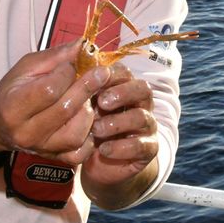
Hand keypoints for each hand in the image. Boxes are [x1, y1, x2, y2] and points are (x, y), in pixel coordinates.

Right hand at [0, 42, 110, 165]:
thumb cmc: (13, 90)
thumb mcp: (27, 67)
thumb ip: (55, 56)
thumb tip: (83, 44)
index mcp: (13, 106)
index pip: (49, 89)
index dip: (67, 73)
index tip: (74, 63)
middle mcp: (25, 132)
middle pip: (66, 110)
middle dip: (88, 87)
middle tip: (102, 72)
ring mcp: (41, 148)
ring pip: (76, 133)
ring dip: (88, 112)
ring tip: (88, 98)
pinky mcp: (55, 158)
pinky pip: (81, 152)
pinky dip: (91, 135)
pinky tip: (88, 119)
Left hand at [81, 63, 159, 208]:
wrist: (101, 164)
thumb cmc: (91, 129)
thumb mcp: (85, 109)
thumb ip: (82, 88)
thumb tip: (74, 58)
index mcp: (125, 89)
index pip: (126, 73)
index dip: (112, 75)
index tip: (93, 81)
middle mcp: (140, 104)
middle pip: (143, 89)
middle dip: (122, 93)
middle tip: (102, 102)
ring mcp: (147, 126)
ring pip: (142, 117)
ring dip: (118, 122)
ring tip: (96, 129)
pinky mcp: (149, 149)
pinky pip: (142, 146)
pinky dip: (122, 147)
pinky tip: (104, 149)